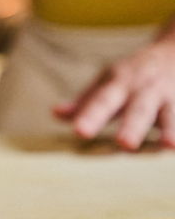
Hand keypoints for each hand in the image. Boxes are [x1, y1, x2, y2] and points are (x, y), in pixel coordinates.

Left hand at [53, 41, 174, 149]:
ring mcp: (172, 96)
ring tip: (170, 145)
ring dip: (172, 128)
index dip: (91, 116)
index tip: (79, 132)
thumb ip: (85, 101)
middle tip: (125, 144)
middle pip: (138, 110)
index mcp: (119, 84)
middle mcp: (145, 90)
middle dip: (132, 126)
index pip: (102, 101)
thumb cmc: (134, 73)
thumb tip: (56, 114)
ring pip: (172, 113)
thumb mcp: (108, 80)